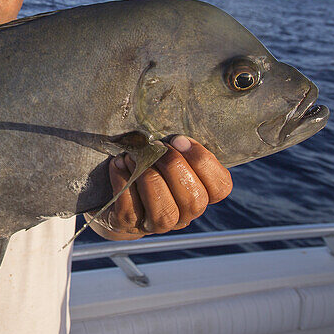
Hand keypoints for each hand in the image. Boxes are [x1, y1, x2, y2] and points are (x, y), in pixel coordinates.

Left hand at [92, 136, 231, 240]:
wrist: (112, 194)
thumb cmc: (146, 163)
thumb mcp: (166, 151)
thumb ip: (178, 143)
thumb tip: (176, 107)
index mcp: (200, 192)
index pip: (221, 187)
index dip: (203, 162)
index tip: (180, 140)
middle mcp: (184, 213)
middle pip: (194, 200)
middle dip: (174, 168)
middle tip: (156, 147)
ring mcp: (158, 224)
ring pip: (165, 212)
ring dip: (149, 180)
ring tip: (134, 156)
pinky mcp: (129, 226)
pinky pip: (130, 210)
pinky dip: (123, 183)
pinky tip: (118, 164)